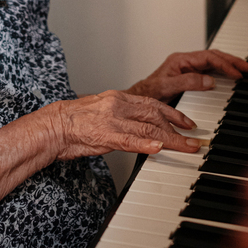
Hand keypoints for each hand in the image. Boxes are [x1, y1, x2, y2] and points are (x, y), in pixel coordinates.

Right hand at [43, 90, 201, 159]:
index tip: (187, 123)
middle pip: (156, 114)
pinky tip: (159, 149)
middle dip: (179, 127)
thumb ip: (123, 116)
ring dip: (172, 140)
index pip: (153, 103)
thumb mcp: (103, 112)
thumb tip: (140, 126)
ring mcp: (113, 120)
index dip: (174, 113)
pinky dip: (147, 145)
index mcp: (119, 98)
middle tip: (195, 138)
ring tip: (188, 147)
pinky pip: (130, 140)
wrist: (52, 126)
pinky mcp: (105, 135)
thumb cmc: (74, 122)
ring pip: (149, 128)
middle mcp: (119, 105)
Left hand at [126, 49, 247, 101]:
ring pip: (214, 63)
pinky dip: (223, 72)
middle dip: (233, 61)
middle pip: (214, 57)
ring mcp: (188, 69)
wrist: (139, 101)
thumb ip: (187, 82)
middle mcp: (186, 62)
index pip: (208, 58)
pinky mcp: (190, 78)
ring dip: (230, 65)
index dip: (224, 64)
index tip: (237, 74)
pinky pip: (211, 71)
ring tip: (245, 70)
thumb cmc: (148, 93)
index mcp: (181, 60)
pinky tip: (231, 76)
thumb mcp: (166, 87)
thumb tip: (210, 81)